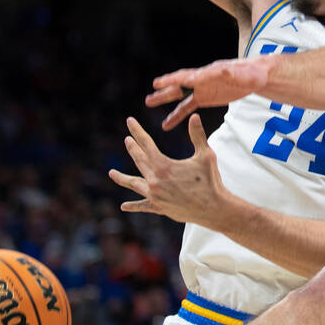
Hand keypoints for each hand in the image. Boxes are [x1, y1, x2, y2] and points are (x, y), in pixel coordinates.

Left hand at [108, 115, 228, 227]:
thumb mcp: (206, 155)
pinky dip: (133, 205)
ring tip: (111, 173)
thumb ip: (197, 135)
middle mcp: (154, 181)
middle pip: (139, 161)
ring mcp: (155, 195)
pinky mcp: (159, 207)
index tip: (129, 121)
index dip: (137, 131)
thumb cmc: (210, 181)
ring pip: (134, 184)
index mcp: (163, 166)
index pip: (146, 143)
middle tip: (127, 139)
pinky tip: (124, 206)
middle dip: (133, 148)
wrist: (213, 209)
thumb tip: (194, 116)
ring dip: (122, 178)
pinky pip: (142, 205)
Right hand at [146, 57, 270, 130]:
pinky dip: (177, 115)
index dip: (175, 79)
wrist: (255, 77)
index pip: (189, 76)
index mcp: (209, 73)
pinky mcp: (205, 97)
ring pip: (179, 95)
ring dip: (165, 99)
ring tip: (148, 103)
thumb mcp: (240, 74)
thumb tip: (217, 71)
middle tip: (149, 94)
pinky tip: (167, 123)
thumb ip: (228, 73)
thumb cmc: (249, 74)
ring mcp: (201, 88)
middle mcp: (201, 79)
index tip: (158, 82)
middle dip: (165, 89)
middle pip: (179, 84)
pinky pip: (187, 107)